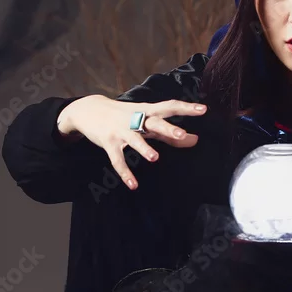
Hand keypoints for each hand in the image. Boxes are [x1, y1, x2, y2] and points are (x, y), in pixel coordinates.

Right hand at [57, 95, 206, 189]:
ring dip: (144, 148)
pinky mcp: (109, 143)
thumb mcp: (147, 121)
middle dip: (167, 128)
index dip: (186, 108)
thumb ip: (170, 134)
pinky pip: (118, 159)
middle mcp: (135, 119)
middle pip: (153, 122)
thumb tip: (196, 140)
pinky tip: (133, 185)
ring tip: (155, 158)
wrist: (89, 110)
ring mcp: (121, 131)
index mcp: (147, 111)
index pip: (169, 107)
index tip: (203, 110)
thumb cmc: (124, 116)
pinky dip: (125, 172)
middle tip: (181, 133)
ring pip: (135, 140)